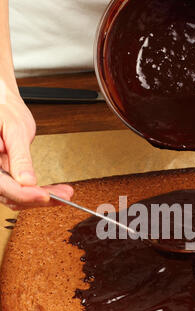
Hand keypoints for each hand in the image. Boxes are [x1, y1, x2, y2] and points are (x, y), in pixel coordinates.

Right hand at [0, 85, 72, 209]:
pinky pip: (21, 190)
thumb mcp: (15, 131)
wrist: (3, 104)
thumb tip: (26, 180)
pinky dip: (39, 192)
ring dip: (43, 199)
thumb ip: (19, 158)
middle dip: (39, 198)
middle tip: (64, 196)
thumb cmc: (4, 110)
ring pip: (18, 197)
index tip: (46, 195)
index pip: (3, 186)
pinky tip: (56, 191)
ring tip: (64, 194)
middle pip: (11, 196)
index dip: (25, 194)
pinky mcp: (7, 176)